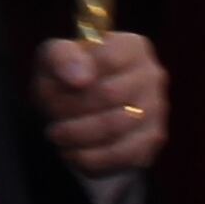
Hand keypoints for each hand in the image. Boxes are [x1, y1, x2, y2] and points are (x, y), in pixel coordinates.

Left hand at [33, 32, 166, 179]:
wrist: (80, 112)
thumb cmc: (67, 77)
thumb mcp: (54, 58)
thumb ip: (62, 57)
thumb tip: (80, 79)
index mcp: (131, 46)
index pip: (106, 59)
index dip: (73, 76)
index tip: (50, 87)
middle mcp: (151, 75)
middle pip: (108, 94)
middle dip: (70, 107)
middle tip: (48, 114)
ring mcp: (156, 109)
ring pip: (113, 127)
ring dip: (76, 133)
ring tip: (56, 133)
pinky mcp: (152, 141)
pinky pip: (120, 155)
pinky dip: (89, 157)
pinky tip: (71, 151)